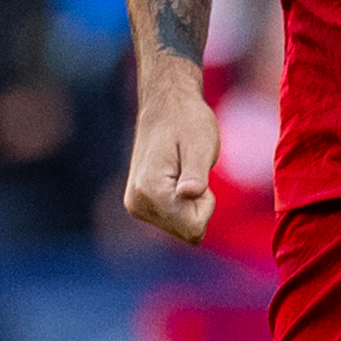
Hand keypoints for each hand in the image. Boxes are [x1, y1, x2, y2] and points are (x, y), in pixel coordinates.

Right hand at [124, 81, 220, 244]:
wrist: (165, 107)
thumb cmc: (188, 122)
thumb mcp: (200, 145)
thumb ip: (195, 174)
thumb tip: (188, 194)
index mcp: (150, 191)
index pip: (193, 228)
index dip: (206, 204)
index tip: (197, 175)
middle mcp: (137, 204)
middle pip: (186, 232)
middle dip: (197, 206)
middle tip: (191, 172)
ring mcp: (135, 206)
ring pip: (181, 229)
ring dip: (190, 205)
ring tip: (183, 172)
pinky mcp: (139, 206)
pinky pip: (174, 221)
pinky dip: (182, 205)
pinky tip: (176, 179)